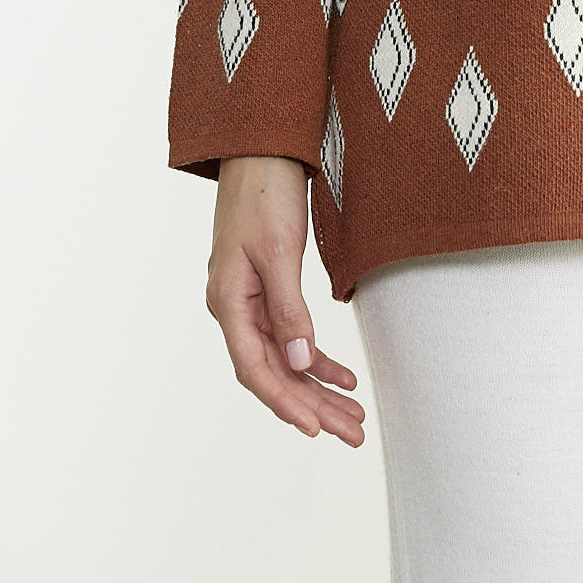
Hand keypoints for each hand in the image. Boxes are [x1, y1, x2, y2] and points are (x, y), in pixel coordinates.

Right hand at [207, 156, 365, 444]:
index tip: (317, 430)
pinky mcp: (268, 289)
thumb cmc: (264, 193)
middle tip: (352, 433)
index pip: (256, 369)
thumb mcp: (279, 251)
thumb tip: (302, 364)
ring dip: (319, 389)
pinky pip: (291, 337)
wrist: (261, 149)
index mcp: (228, 302)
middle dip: (313, 406)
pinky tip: (344, 376)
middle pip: (274, 372)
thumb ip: (289, 309)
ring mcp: (250, 300)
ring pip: (286, 359)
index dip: (286, 402)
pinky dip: (317, 358)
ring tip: (355, 415)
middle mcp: (234, 308)